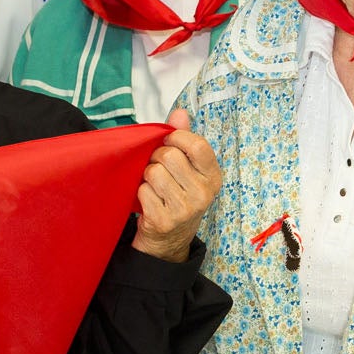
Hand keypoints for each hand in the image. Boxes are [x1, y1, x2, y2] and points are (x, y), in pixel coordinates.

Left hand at [130, 109, 221, 263]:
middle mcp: (203, 194)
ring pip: (154, 172)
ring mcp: (185, 209)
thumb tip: (180, 113)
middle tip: (158, 168)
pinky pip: (143, 191)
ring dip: (147, 176)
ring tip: (154, 185)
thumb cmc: (178, 196)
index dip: (177, 138)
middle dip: (156, 158)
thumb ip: (184, 139)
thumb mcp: (189, 170)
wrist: (170, 240)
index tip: (168, 142)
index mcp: (213, 177)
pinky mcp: (164, 221)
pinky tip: (149, 201)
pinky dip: (141, 193)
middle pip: (169, 156)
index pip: (197, 145)